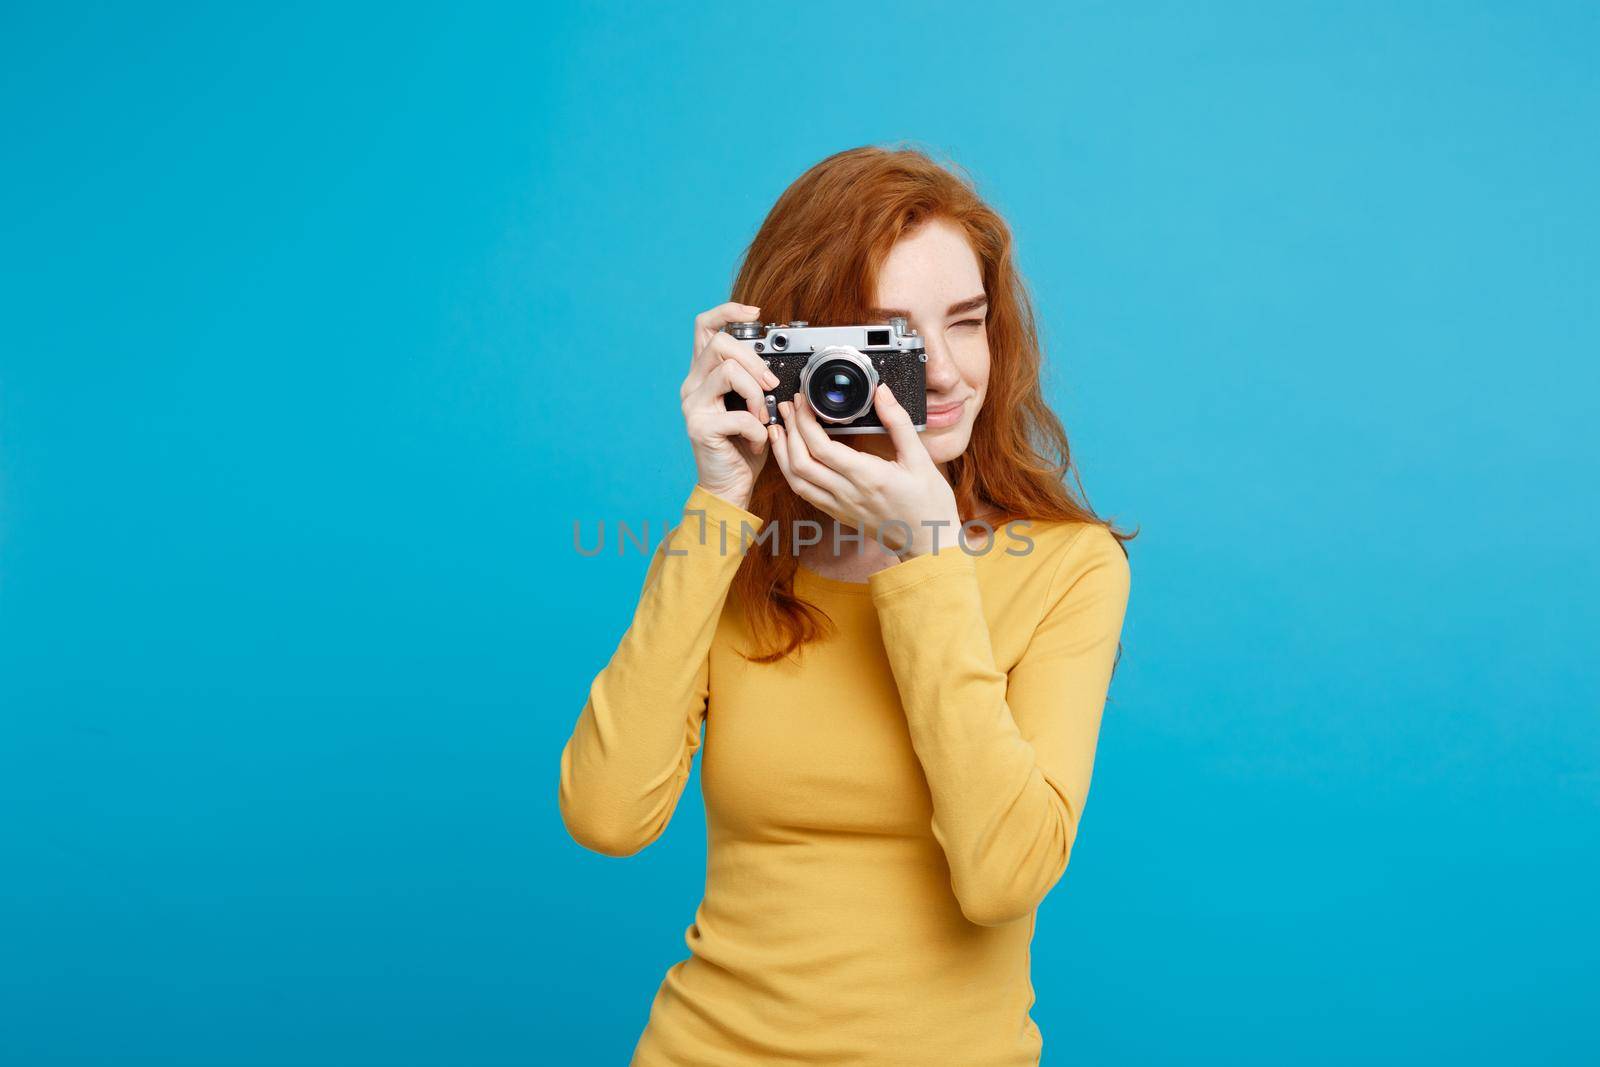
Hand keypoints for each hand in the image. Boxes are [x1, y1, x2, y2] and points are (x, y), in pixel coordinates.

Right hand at [680, 301, 780, 509]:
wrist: (729, 487)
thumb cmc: (743, 448)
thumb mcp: (751, 406)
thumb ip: (753, 380)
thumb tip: (773, 361)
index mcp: (704, 375)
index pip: (705, 326)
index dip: (728, 311)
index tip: (755, 312)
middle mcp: (692, 385)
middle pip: (720, 344)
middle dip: (753, 360)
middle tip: (770, 385)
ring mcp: (692, 405)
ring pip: (728, 371)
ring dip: (756, 394)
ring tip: (762, 417)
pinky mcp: (699, 427)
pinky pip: (739, 414)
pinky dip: (757, 430)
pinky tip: (756, 441)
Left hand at [768, 384, 960, 558]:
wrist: (928, 542)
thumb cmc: (929, 502)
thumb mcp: (920, 458)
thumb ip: (898, 422)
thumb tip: (882, 392)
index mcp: (868, 476)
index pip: (821, 447)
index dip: (805, 421)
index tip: (803, 400)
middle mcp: (848, 493)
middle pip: (801, 462)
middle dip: (789, 430)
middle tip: (789, 407)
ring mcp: (839, 506)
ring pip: (796, 480)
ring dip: (782, 452)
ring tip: (779, 428)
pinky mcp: (837, 513)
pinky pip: (804, 493)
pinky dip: (791, 471)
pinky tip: (789, 456)